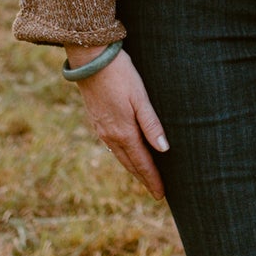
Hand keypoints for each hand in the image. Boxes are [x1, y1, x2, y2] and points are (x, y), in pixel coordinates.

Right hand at [64, 45, 169, 198]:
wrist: (91, 60)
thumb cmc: (121, 75)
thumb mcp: (140, 97)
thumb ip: (152, 124)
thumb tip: (164, 150)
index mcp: (124, 132)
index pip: (142, 163)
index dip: (153, 179)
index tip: (162, 195)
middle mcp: (111, 136)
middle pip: (130, 164)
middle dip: (144, 178)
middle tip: (156, 191)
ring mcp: (101, 129)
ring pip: (120, 156)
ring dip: (133, 168)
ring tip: (144, 176)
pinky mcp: (96, 121)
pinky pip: (112, 146)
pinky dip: (122, 155)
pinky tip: (126, 154)